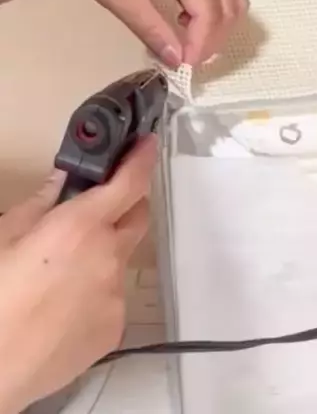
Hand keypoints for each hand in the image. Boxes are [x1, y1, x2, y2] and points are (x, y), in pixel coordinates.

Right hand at [0, 136, 155, 413]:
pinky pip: (114, 296)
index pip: (130, 182)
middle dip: (127, 204)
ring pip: (123, 260)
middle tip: (100, 208)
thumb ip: (41, 204)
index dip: (143, 159)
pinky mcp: (116, 326)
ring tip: (64, 273)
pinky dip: (98, 291)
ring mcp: (117, 294)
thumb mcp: (5, 238)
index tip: (148, 145)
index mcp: (82, 227)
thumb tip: (62, 182)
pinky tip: (65, 306)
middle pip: (139, 217)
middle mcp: (110, 256)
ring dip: (105, 254)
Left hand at [56, 0, 248, 66]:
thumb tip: (176, 61)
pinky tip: (188, 20)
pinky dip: (216, 12)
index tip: (181, 68)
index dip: (200, 46)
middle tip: (183, 60)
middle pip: (228, 9)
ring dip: (217, 28)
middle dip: (211, 41)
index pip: (209, 13)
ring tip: (188, 43)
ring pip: (233, 1)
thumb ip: (151, 30)